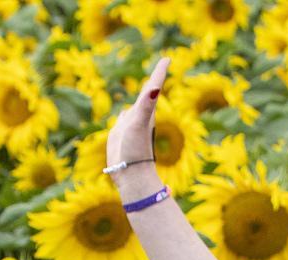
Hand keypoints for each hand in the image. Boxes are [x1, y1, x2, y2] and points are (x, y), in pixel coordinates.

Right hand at [104, 57, 168, 192]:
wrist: (129, 174)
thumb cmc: (135, 148)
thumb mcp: (139, 123)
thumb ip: (146, 105)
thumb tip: (154, 89)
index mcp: (146, 110)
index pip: (153, 86)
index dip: (159, 71)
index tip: (168, 58)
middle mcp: (140, 115)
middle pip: (148, 92)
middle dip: (154, 79)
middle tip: (162, 65)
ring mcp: (130, 125)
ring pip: (136, 105)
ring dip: (142, 96)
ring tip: (149, 86)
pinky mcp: (120, 134)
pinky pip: (123, 118)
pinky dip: (125, 112)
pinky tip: (125, 112)